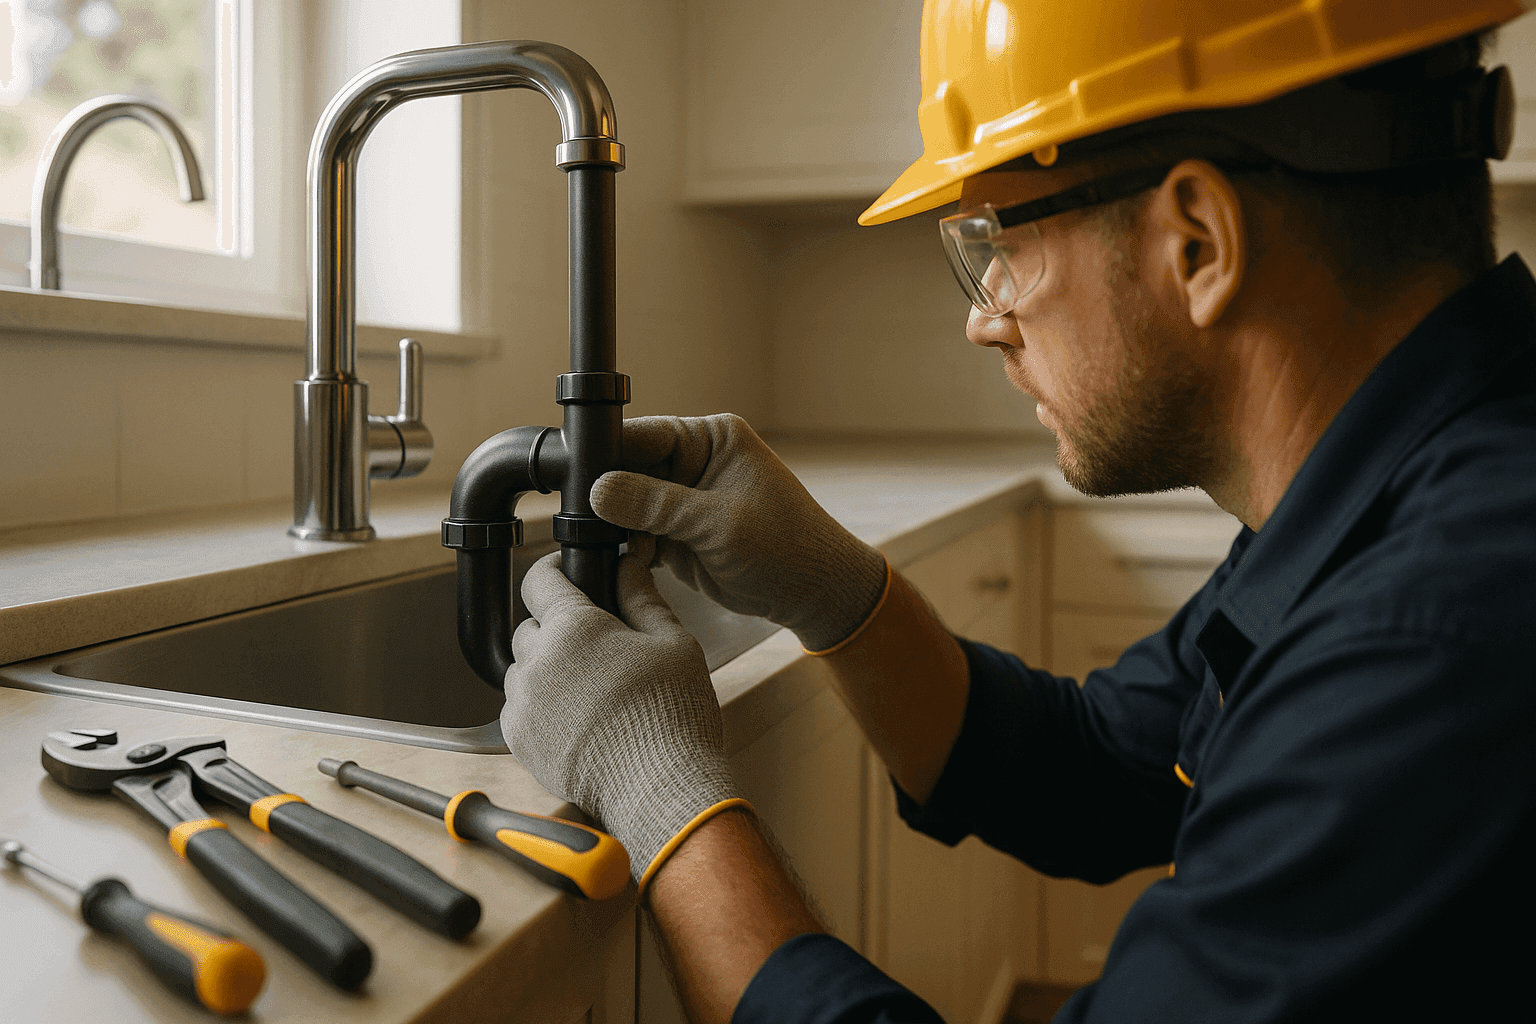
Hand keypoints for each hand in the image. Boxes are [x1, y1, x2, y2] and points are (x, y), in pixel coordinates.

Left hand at [503, 535, 744, 885]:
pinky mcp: (517, 739)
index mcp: (574, 626)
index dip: (551, 570)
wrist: (658, 788)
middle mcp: (538, 660)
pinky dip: (540, 707)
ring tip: (591, 691)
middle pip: (530, 626)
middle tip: (596, 648)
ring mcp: (523, 702)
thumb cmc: (672, 716)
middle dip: (557, 629)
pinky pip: (519, 708)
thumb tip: (628, 562)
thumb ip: (641, 596)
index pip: (539, 580)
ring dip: (547, 670)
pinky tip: (579, 719)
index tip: (562, 572)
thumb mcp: (672, 643)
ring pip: (523, 669)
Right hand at [590, 414, 887, 651]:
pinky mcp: (680, 534)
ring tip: (617, 545)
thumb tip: (598, 490)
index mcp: (711, 438)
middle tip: (591, 521)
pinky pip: (640, 534)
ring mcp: (685, 500)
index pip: (643, 434)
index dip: (607, 454)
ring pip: (629, 505)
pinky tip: (633, 561)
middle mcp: (695, 462)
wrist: (812, 593)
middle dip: (610, 497)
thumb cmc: (785, 547)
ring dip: (620, 527)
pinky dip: (632, 548)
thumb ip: (657, 505)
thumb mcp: (717, 523)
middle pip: (629, 469)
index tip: (576, 477)